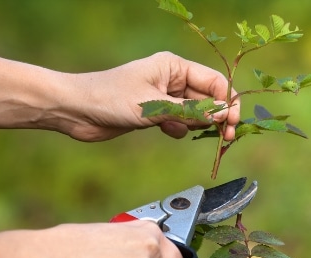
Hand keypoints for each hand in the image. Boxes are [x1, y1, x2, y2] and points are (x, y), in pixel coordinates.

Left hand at [0, 46, 238, 141]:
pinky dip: (179, 129)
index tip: (234, 122)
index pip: (213, 82)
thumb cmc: (111, 98)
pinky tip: (171, 132)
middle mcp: (171, 80)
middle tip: (228, 137)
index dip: (228, 101)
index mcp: (173, 67)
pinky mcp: (152, 113)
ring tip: (203, 135)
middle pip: (206, 98)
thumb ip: (190, 111)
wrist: (76, 110)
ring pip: (193, 111)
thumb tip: (224, 114)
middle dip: (218, 116)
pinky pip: (177, 121)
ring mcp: (162, 97)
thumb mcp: (154, 105)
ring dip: (199, 124)